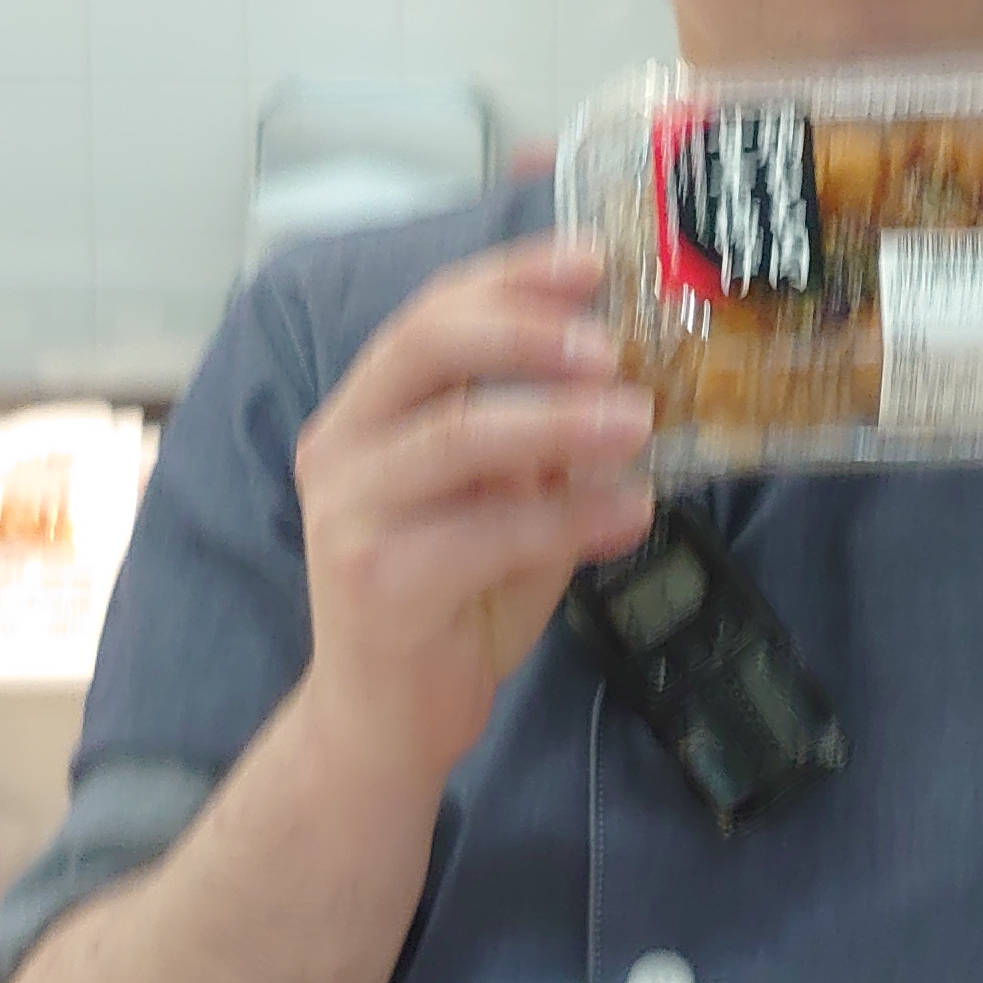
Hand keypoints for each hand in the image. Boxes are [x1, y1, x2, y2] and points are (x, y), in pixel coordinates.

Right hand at [290, 238, 655, 791]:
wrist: (386, 723)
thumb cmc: (451, 600)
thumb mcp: (501, 500)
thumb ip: (544, 441)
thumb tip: (639, 376)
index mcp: (365, 411)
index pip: (432, 313)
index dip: (513, 279)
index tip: (595, 260)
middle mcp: (341, 447)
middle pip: (429, 347)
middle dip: (529, 332)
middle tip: (613, 344)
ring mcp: (350, 513)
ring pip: (460, 436)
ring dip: (561, 421)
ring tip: (640, 420)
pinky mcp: (380, 582)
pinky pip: (489, 532)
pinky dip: (570, 516)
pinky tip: (631, 512)